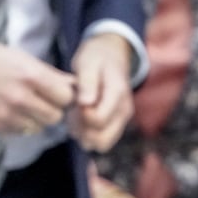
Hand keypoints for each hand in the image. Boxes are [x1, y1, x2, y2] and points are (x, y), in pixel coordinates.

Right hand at [0, 38, 75, 135]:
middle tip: (44, 99)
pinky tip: (11, 109)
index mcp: (30, 75)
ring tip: (26, 105)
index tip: (58, 91)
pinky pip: (22, 131)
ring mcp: (8, 115)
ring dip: (37, 118)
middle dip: (53, 108)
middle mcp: (21, 97)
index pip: (66, 97)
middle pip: (56, 116)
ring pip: (40, 126)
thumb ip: (48, 73)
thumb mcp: (20, 57)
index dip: (64, 95)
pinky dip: (21, 123)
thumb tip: (73, 84)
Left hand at [68, 33, 134, 151]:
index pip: (98, 120)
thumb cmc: (96, 57)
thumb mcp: (88, 63)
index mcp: (118, 93)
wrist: (111, 54)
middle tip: (72, 112)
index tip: (74, 103)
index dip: (81, 116)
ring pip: (102, 144)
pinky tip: (79, 117)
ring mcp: (122, 119)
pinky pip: (102, 141)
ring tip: (75, 114)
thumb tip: (85, 104)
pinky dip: (87, 134)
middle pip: (102, 139)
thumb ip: (87, 83)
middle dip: (82, 130)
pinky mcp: (117, 124)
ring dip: (84, 134)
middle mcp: (124, 110)